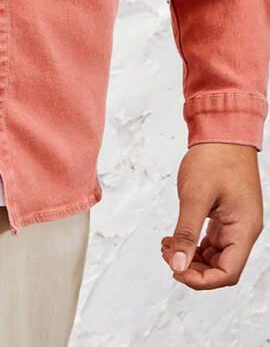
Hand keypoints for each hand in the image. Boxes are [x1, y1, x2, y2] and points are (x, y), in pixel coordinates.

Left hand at [161, 142, 263, 289]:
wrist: (222, 131)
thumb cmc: (214, 158)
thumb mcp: (195, 196)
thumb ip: (186, 232)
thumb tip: (177, 265)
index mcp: (244, 230)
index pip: (227, 273)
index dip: (201, 279)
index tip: (175, 270)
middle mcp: (243, 231)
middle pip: (221, 268)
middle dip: (192, 268)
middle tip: (167, 254)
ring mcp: (235, 223)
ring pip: (215, 256)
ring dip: (191, 256)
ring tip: (168, 245)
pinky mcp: (225, 215)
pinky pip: (211, 241)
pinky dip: (193, 243)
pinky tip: (174, 237)